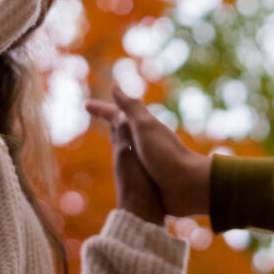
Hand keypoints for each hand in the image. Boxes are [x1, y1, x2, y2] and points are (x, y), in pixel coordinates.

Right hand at [86, 86, 211, 216]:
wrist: (187, 186)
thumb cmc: (166, 155)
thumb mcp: (146, 127)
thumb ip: (131, 108)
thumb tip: (114, 87)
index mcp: (143, 127)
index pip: (117, 114)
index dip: (101, 109)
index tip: (86, 105)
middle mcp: (145, 139)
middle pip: (123, 124)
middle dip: (110, 117)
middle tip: (98, 112)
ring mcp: (148, 156)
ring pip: (128, 142)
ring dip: (117, 136)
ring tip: (110, 132)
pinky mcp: (150, 174)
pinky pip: (131, 161)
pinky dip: (124, 155)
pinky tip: (124, 159)